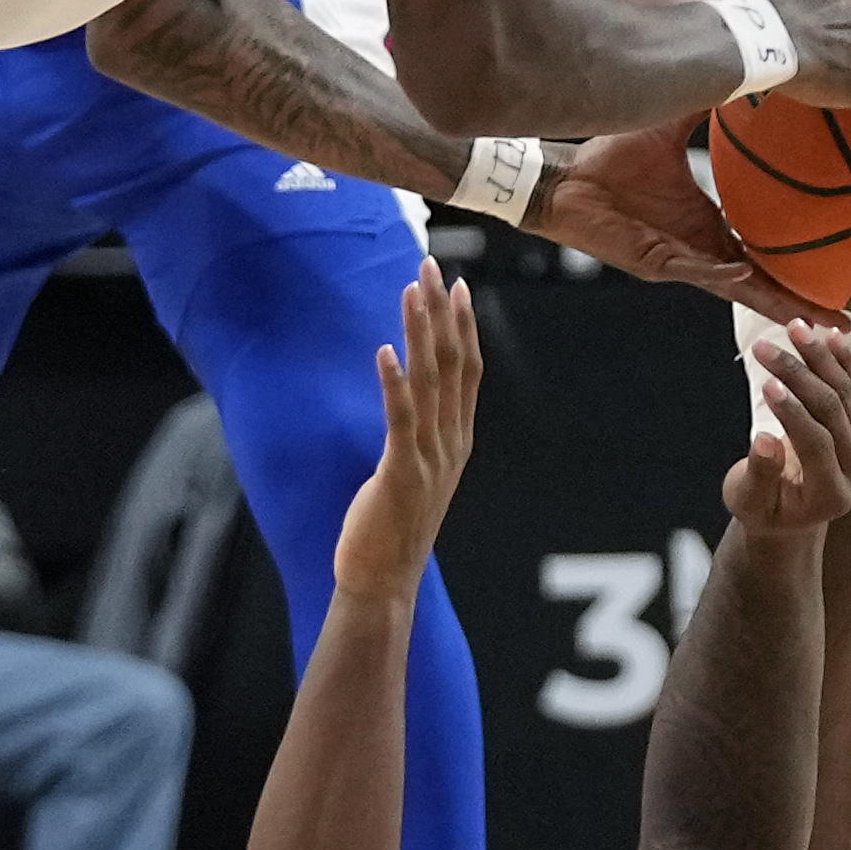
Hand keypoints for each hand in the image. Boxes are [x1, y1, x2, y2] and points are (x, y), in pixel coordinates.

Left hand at [330, 263, 482, 593]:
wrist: (383, 582)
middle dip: (441, 312)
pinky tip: (383, 349)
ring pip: (430, 381)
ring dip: (419, 331)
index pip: (467, 371)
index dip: (462, 326)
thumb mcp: (415, 473)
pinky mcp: (402, 473)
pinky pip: (400, 418)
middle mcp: (450, 444)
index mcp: (456, 441)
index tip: (455, 285)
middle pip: (452, 365)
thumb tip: (408, 401)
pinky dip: (393, 381)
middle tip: (431, 266)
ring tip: (411, 290)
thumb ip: (419, 438)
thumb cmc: (390, 529)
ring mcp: (430, 458)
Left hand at [532, 123, 836, 326]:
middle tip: (843, 319)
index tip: (837, 268)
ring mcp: (682, 260)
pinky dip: (721, 270)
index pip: (766, 249)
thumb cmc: (610, 156)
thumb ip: (702, 100)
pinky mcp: (657, 263)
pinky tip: (748, 270)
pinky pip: (696, 269)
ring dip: (771, 302)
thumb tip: (736, 64)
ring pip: (738, 289)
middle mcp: (703, 246)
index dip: (799, 263)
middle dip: (801, 302)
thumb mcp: (668, 125)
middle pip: (764, 282)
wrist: (563, 179)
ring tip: (809, 318)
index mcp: (710, 220)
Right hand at [723, 320, 850, 532]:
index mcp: (831, 494)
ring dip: (819, 357)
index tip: (766, 384)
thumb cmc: (762, 508)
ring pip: (845, 392)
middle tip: (765, 347)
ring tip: (794, 327)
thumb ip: (760, 473)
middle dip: (798, 376)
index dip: (793, 413)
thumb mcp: (749, 500)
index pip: (816, 444)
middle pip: (832, 412)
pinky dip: (842, 359)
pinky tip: (829, 333)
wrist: (789, 513)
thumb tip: (764, 440)